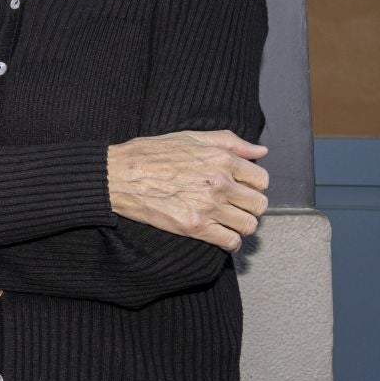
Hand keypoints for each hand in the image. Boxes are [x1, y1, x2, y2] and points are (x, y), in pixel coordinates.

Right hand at [108, 130, 269, 250]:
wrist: (118, 175)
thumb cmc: (150, 154)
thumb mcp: (190, 137)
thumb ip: (230, 141)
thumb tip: (261, 151)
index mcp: (221, 159)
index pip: (261, 180)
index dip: (252, 185)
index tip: (241, 188)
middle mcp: (219, 182)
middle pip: (259, 204)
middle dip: (249, 206)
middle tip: (235, 206)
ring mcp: (208, 206)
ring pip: (248, 225)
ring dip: (241, 225)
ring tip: (228, 222)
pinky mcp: (194, 226)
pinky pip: (230, 241)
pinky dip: (230, 243)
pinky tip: (221, 236)